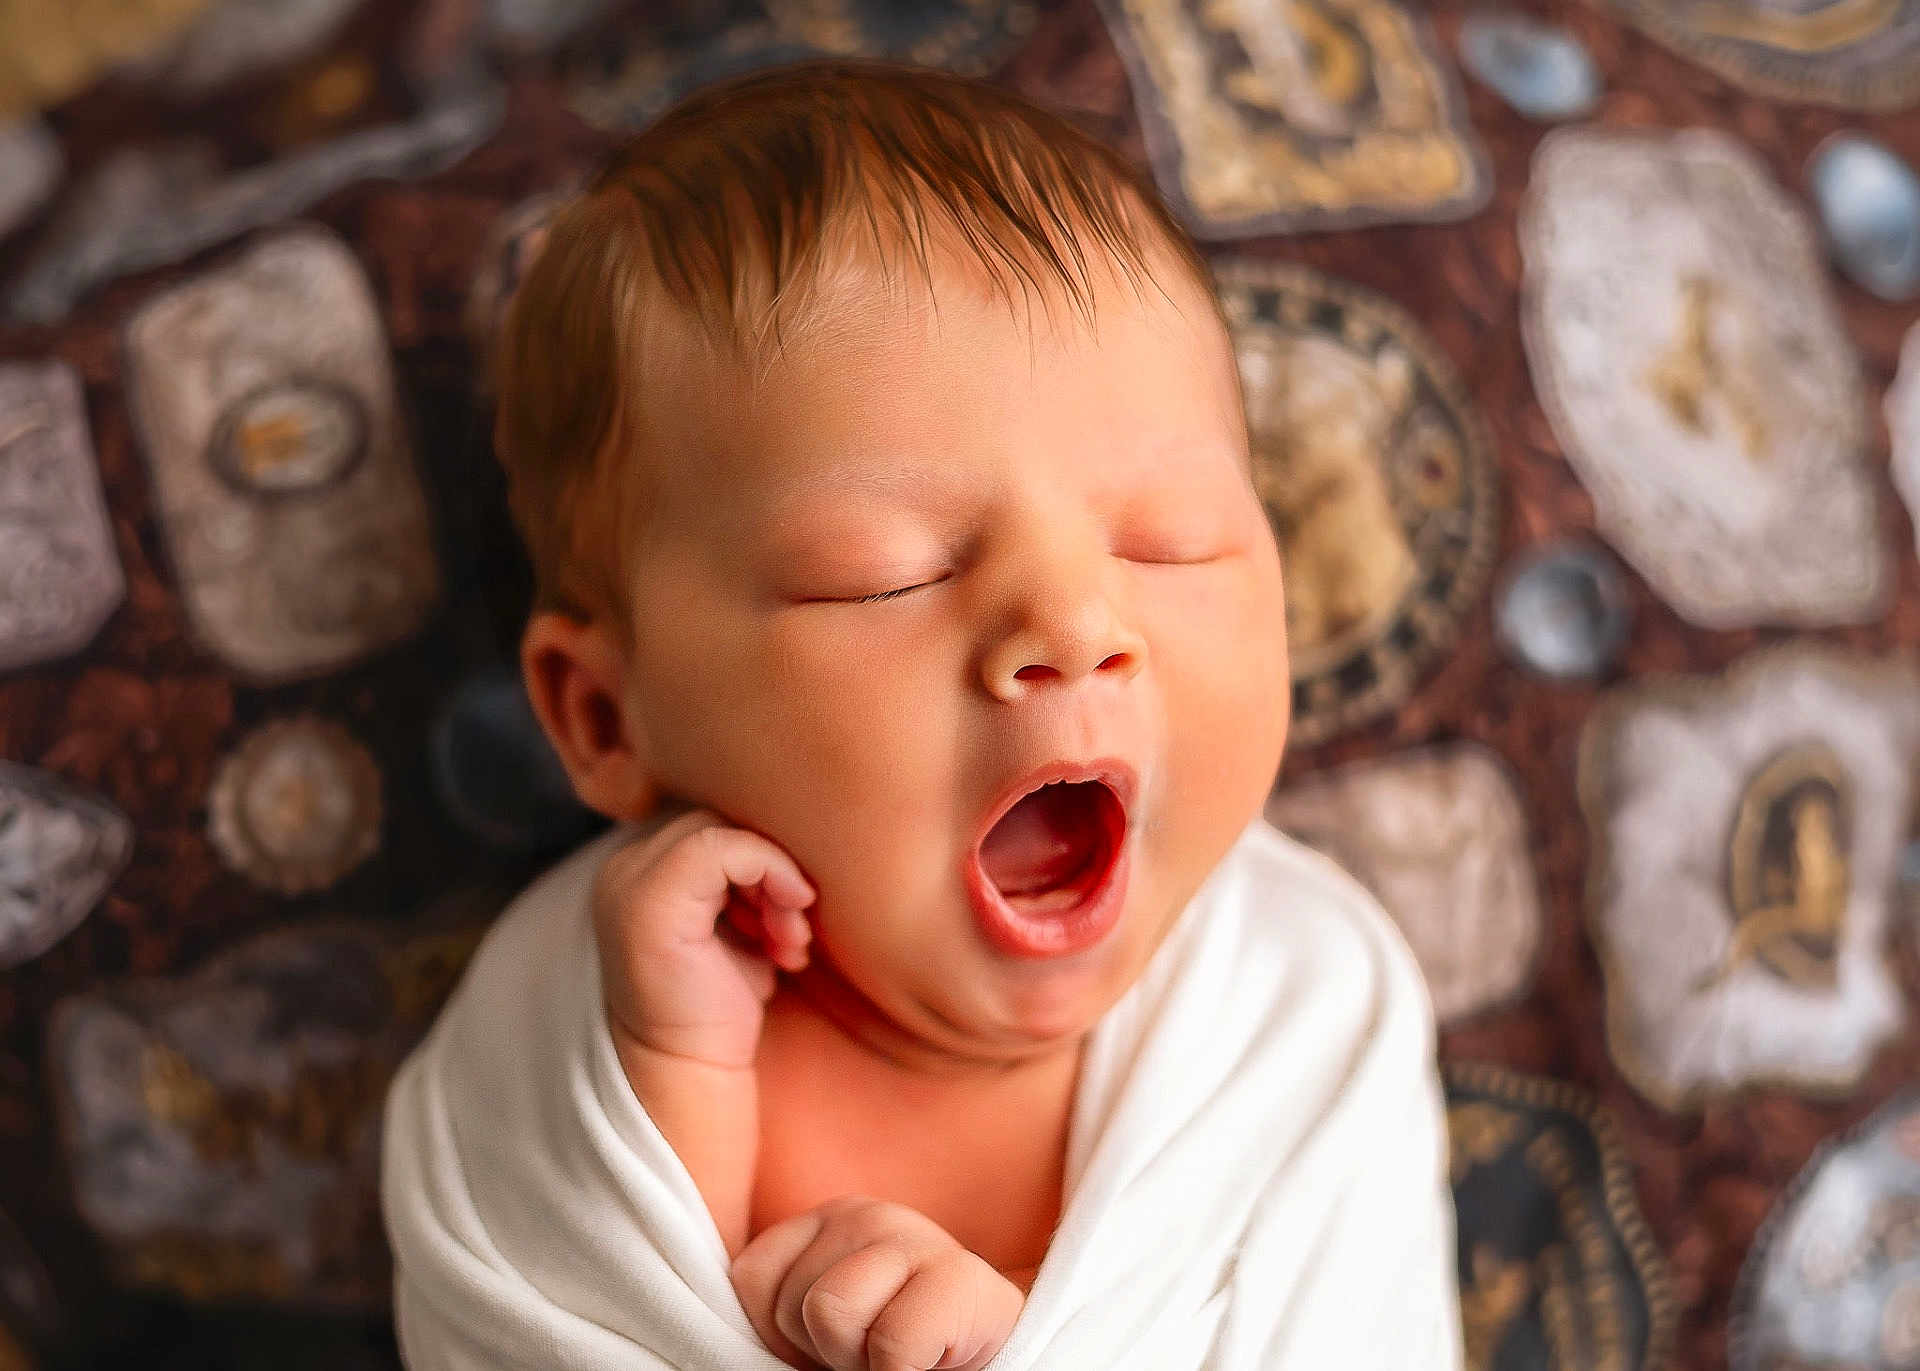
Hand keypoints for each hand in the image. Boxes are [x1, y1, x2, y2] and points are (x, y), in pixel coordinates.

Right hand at [592, 807, 815, 1069]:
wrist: (690, 1071)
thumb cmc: (720, 1005)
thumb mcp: (740, 925)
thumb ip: (748, 878)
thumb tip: (797, 838)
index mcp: (642, 867)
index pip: (717, 821)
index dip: (765, 857)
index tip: (792, 917)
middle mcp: (624, 865)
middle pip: (722, 818)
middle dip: (774, 868)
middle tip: (795, 932)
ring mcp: (629, 880)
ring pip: (724, 829)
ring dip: (776, 882)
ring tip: (789, 944)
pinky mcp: (648, 902)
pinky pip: (722, 848)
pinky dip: (771, 876)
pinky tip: (786, 937)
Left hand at [730, 1196, 1024, 1370]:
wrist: (989, 1362)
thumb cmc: (895, 1357)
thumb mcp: (827, 1323)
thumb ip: (784, 1307)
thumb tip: (722, 1337)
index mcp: (826, 1224)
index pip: (751, 1280)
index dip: (775, 1336)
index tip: (823, 1351)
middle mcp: (867, 1215)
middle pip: (789, 1300)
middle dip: (821, 1350)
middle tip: (871, 1356)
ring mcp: (917, 1237)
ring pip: (831, 1313)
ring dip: (859, 1360)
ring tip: (897, 1357)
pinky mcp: (961, 1277)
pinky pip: (893, 1343)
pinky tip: (930, 1361)